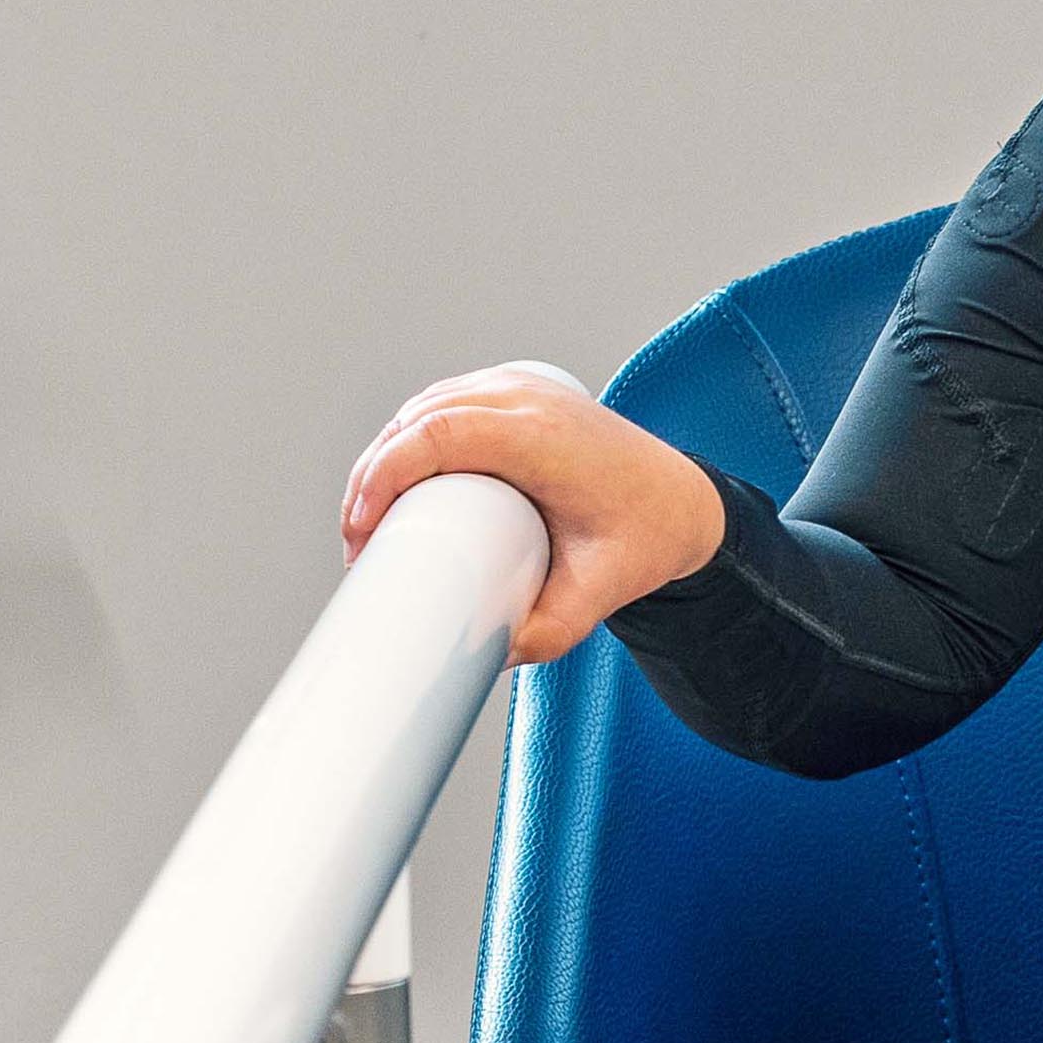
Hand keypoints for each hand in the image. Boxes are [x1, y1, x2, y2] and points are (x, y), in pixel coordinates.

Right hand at [339, 363, 729, 666]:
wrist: (684, 503)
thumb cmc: (645, 539)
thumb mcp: (600, 595)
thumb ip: (549, 632)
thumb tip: (485, 655)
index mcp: (542, 438)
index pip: (437, 436)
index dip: (382, 477)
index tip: (360, 532)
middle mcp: (528, 399)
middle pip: (418, 421)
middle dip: (372, 477)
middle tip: (357, 545)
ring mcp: (521, 387)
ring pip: (425, 407)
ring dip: (386, 456)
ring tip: (370, 522)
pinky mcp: (515, 391)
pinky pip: (445, 403)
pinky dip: (410, 436)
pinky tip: (393, 477)